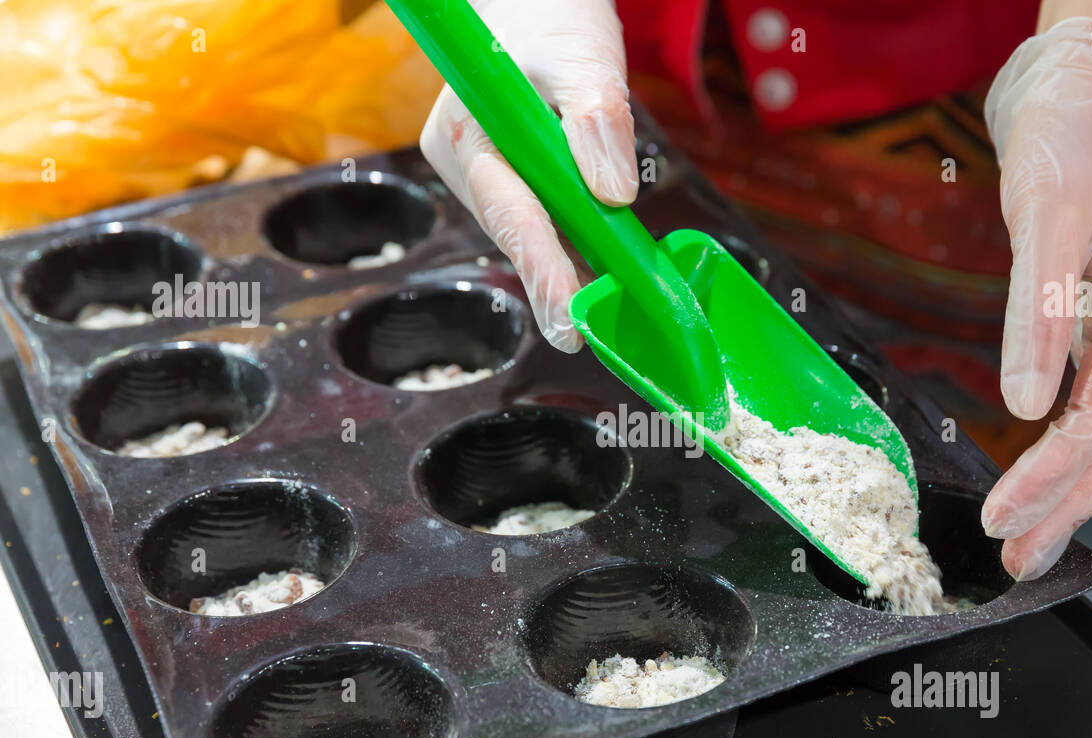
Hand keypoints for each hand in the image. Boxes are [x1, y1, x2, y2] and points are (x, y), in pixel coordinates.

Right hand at [419, 0, 637, 350]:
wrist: (531, 3)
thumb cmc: (553, 19)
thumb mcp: (584, 58)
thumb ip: (598, 120)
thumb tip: (613, 194)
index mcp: (470, 131)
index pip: (512, 215)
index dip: (544, 272)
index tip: (568, 322)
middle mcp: (464, 162)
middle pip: (516, 235)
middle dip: (556, 283)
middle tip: (587, 336)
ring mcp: (479, 174)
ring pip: (528, 232)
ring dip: (568, 265)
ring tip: (607, 309)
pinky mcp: (499, 179)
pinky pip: (537, 219)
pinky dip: (569, 243)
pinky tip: (600, 272)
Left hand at [981, 17, 1091, 579]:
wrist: (1086, 113)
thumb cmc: (1068, 154)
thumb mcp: (1046, 218)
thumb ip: (1038, 311)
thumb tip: (1023, 403)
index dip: (1052, 474)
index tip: (1002, 516)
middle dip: (1070, 507)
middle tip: (1017, 559)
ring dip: (1082, 497)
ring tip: (1032, 544)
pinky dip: (1089, 461)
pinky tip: (1055, 487)